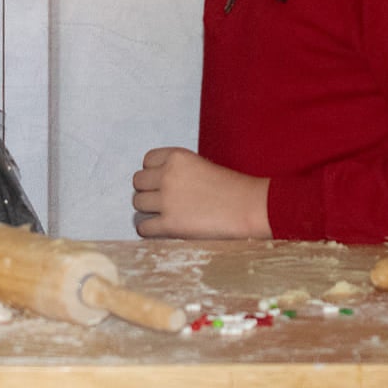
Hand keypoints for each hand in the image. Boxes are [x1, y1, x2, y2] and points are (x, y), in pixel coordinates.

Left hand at [132, 147, 271, 238]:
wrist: (250, 208)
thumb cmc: (233, 188)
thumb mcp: (201, 166)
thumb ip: (178, 171)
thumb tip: (157, 184)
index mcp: (176, 157)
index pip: (147, 160)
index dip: (154, 172)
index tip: (163, 181)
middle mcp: (167, 175)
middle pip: (138, 182)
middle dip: (149, 190)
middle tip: (163, 200)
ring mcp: (167, 200)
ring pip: (137, 203)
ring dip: (148, 210)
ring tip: (164, 214)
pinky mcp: (170, 224)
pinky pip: (143, 227)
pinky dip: (149, 230)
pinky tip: (162, 229)